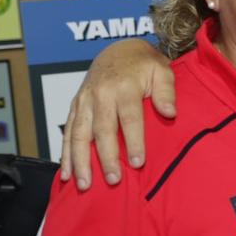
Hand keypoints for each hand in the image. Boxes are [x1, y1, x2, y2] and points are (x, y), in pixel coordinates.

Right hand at [60, 40, 175, 189]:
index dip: (134, 142)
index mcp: (123, 87)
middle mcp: (99, 95)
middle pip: (102, 130)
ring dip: (80, 161)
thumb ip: (166, 92)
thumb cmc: (144, 65)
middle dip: (106, 157)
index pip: (129, 118)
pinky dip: (65, 154)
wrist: (118, 50)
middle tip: (113, 180)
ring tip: (84, 185)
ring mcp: (84, 101)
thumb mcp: (162, 71)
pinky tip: (66, 174)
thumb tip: (170, 113)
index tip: (139, 163)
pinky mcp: (75, 107)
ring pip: (78, 134)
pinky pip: (67, 132)